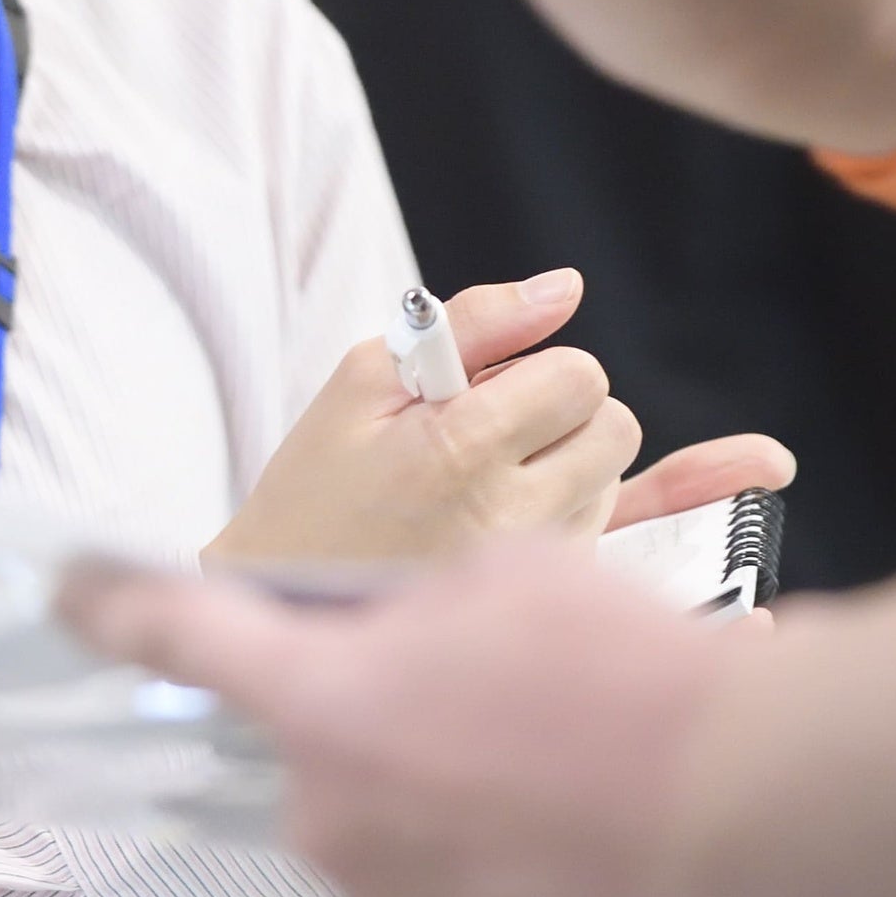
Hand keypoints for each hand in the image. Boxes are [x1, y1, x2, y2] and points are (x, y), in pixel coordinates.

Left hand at [70, 537, 806, 896]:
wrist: (751, 804)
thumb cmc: (630, 677)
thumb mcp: (501, 580)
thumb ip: (403, 610)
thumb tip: (384, 639)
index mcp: (325, 701)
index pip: (178, 638)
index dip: (115, 605)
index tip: (74, 592)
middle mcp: (329, 819)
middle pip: (318, 758)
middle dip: (381, 729)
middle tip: (487, 711)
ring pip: (384, 843)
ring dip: (439, 813)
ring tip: (554, 788)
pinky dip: (488, 889)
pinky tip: (567, 856)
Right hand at [210, 270, 641, 565]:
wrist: (283, 609)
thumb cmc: (314, 490)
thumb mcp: (366, 379)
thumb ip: (476, 320)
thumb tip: (567, 287)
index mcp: (461, 451)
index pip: (580, 378)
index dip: (539, 367)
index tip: (490, 387)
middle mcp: (510, 520)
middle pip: (612, 430)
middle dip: (563, 413)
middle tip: (494, 427)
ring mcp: (531, 573)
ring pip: (611, 481)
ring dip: (564, 466)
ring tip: (484, 480)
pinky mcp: (541, 607)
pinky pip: (601, 535)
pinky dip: (566, 513)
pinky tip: (524, 514)